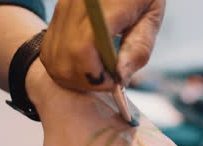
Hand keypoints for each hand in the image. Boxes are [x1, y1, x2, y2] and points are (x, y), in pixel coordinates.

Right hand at [40, 0, 164, 91]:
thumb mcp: (152, 16)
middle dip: (87, 81)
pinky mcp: (57, 15)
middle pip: (66, 58)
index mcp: (103, 6)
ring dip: (76, 78)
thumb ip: (138, 48)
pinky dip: (67, 68)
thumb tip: (120, 78)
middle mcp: (76, 6)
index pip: (84, 48)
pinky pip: (50, 53)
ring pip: (54, 59)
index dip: (96, 75)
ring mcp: (62, 9)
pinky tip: (88, 65)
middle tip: (109, 79)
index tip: (114, 81)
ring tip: (99, 73)